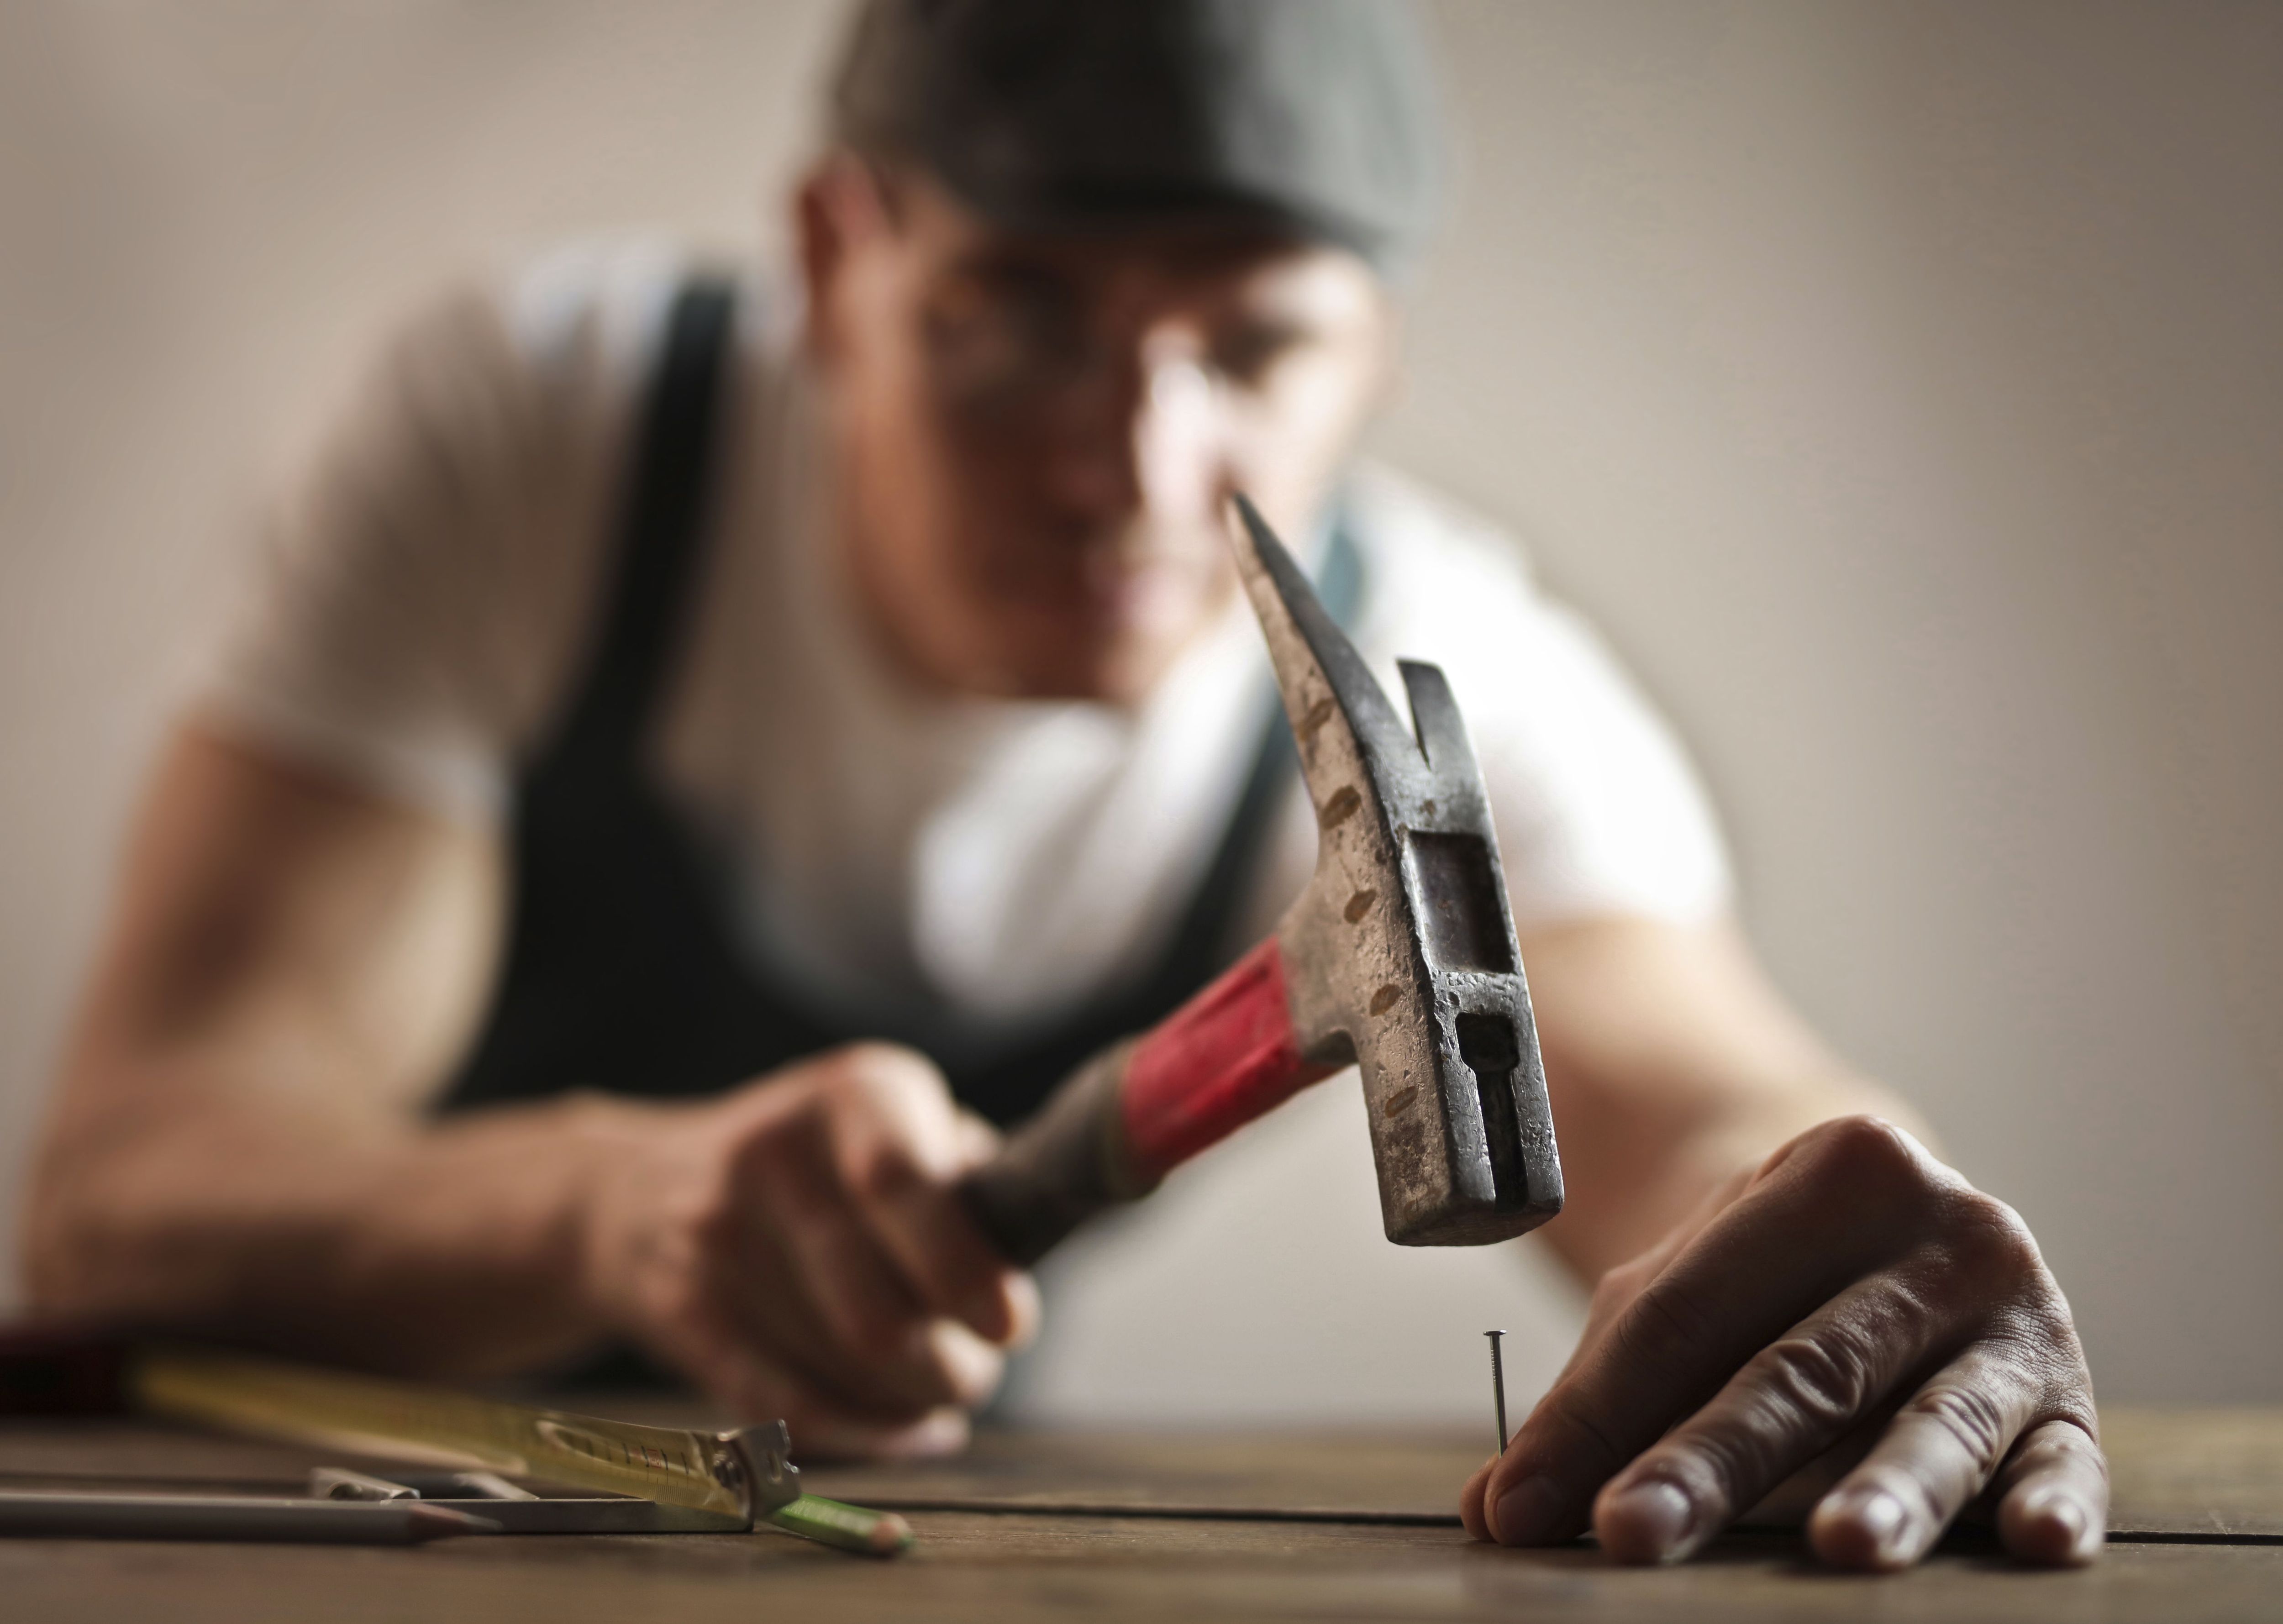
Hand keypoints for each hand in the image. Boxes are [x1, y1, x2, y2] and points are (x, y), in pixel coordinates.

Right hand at [578, 1043, 1037, 1456]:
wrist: (632, 1188)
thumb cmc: (813, 1163)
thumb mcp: (888, 1123)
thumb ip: (964, 1179)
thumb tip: (1030, 1251)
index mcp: (851, 1093)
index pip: (901, 1183)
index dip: (962, 1267)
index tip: (1009, 1325)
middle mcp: (775, 1153)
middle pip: (876, 1308)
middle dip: (948, 1367)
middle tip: (975, 1373)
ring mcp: (716, 1233)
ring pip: (837, 1365)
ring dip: (909, 1402)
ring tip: (935, 1393)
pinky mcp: (679, 1309)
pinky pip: (782, 1401)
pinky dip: (858, 1432)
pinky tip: (899, 1429)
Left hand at [1461, 1115, 2103, 1568]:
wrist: (1909, 1232)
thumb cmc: (1772, 1281)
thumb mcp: (1684, 1302)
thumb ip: (1596, 1401)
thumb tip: (1495, 1509)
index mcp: (1835, 1171)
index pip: (1686, 1311)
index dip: (1595, 1414)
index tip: (1523, 1505)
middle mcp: (1941, 1230)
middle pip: (1799, 1366)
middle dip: (1707, 1461)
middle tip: (1631, 1532)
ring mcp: (2017, 1316)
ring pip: (1933, 1416)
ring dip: (1888, 1488)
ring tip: (1843, 1546)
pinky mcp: (2071, 1399)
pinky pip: (2067, 1460)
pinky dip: (2052, 1502)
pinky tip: (2032, 1542)